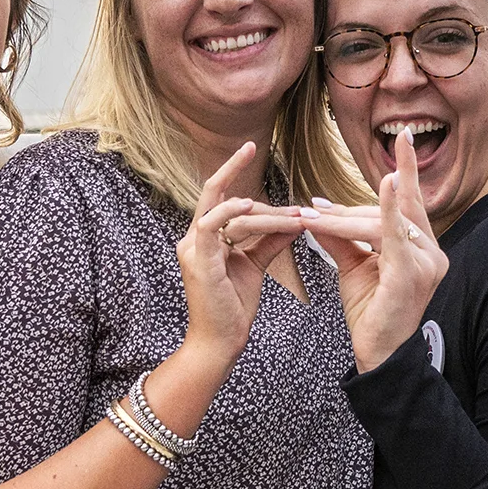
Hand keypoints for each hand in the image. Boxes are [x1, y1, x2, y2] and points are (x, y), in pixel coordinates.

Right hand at [174, 142, 304, 363]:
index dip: (234, 174)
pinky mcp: (199, 261)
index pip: (219, 197)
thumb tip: (294, 219)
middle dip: (231, 166)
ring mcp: (193, 249)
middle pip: (211, 191)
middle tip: (252, 145)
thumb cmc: (233, 306)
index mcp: (205, 238)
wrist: (220, 342)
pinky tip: (252, 207)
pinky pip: (211, 226)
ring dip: (263, 209)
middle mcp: (194, 238)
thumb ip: (269, 240)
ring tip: (293, 214)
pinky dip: (230, 212)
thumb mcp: (255, 265)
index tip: (252, 151)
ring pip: (226, 211)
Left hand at [229, 129, 447, 371]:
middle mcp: (432, 250)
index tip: (402, 136)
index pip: (411, 200)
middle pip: (391, 210)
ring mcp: (426, 262)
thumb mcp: (353, 265)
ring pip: (382, 222)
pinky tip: (385, 182)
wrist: (378, 355)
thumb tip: (319, 208)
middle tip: (312, 209)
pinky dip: (387, 207)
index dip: (407, 168)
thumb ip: (340, 236)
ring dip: (344, 219)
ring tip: (311, 217)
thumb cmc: (371, 312)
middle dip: (348, 209)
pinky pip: (396, 234)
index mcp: (423, 246)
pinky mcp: (412, 273)